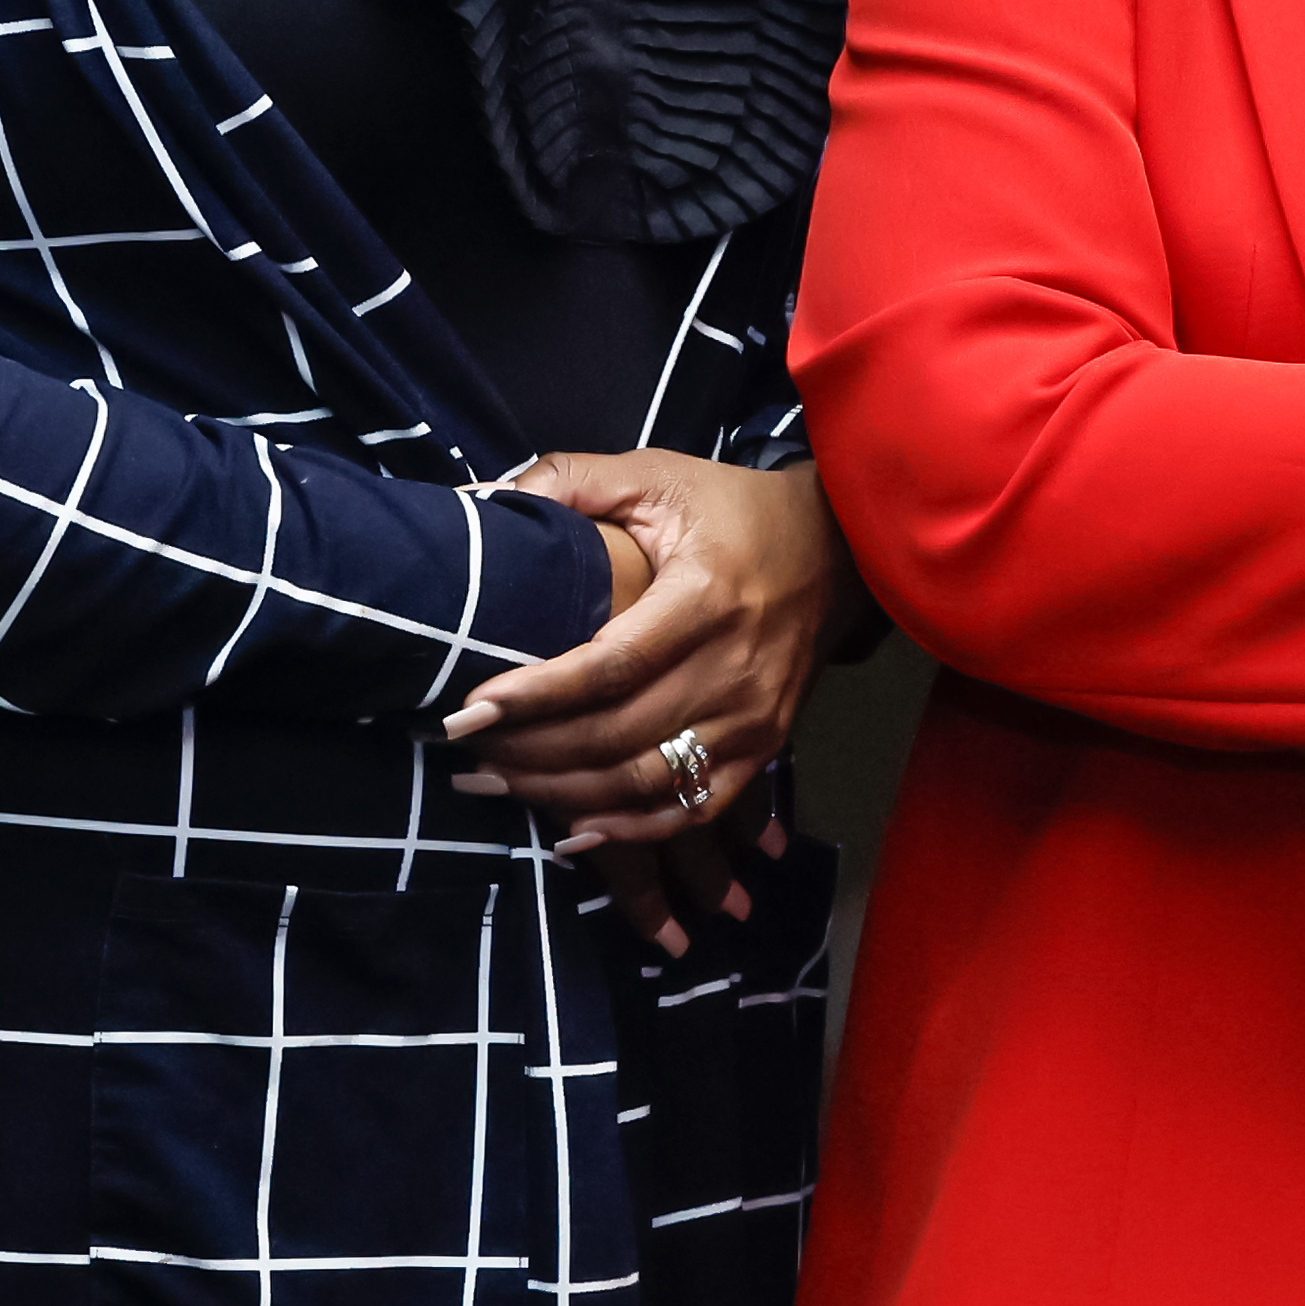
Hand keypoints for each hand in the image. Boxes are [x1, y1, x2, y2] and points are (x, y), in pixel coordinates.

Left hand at [442, 455, 845, 949]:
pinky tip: (571, 831)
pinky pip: (694, 810)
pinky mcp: (765, 747)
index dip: (536, 696)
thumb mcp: (659, 474)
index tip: (467, 711)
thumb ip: (572, 478)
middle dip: (530, 752)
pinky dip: (630, 831)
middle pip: (618, 735)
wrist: (840, 549)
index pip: (610, 665)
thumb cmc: (735, 510)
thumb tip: (482, 495)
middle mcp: (735, 668)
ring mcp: (755, 717)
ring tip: (495, 784)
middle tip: (464, 752)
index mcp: (706, 597)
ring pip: (646, 782)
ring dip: (563, 794)